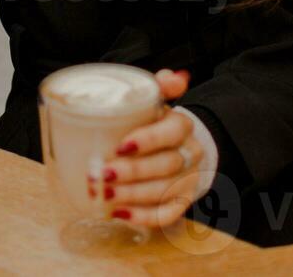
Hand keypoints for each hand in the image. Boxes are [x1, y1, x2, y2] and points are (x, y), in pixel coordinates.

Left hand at [95, 73, 202, 229]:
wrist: (180, 147)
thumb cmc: (155, 123)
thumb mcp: (155, 101)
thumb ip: (158, 86)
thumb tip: (173, 76)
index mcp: (182, 126)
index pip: (172, 131)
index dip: (149, 139)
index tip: (121, 145)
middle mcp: (189, 154)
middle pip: (167, 165)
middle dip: (133, 172)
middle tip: (103, 173)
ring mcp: (187, 180)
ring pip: (165, 191)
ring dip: (133, 195)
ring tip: (104, 194)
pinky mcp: (181, 201)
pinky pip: (167, 214)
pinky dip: (143, 217)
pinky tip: (119, 214)